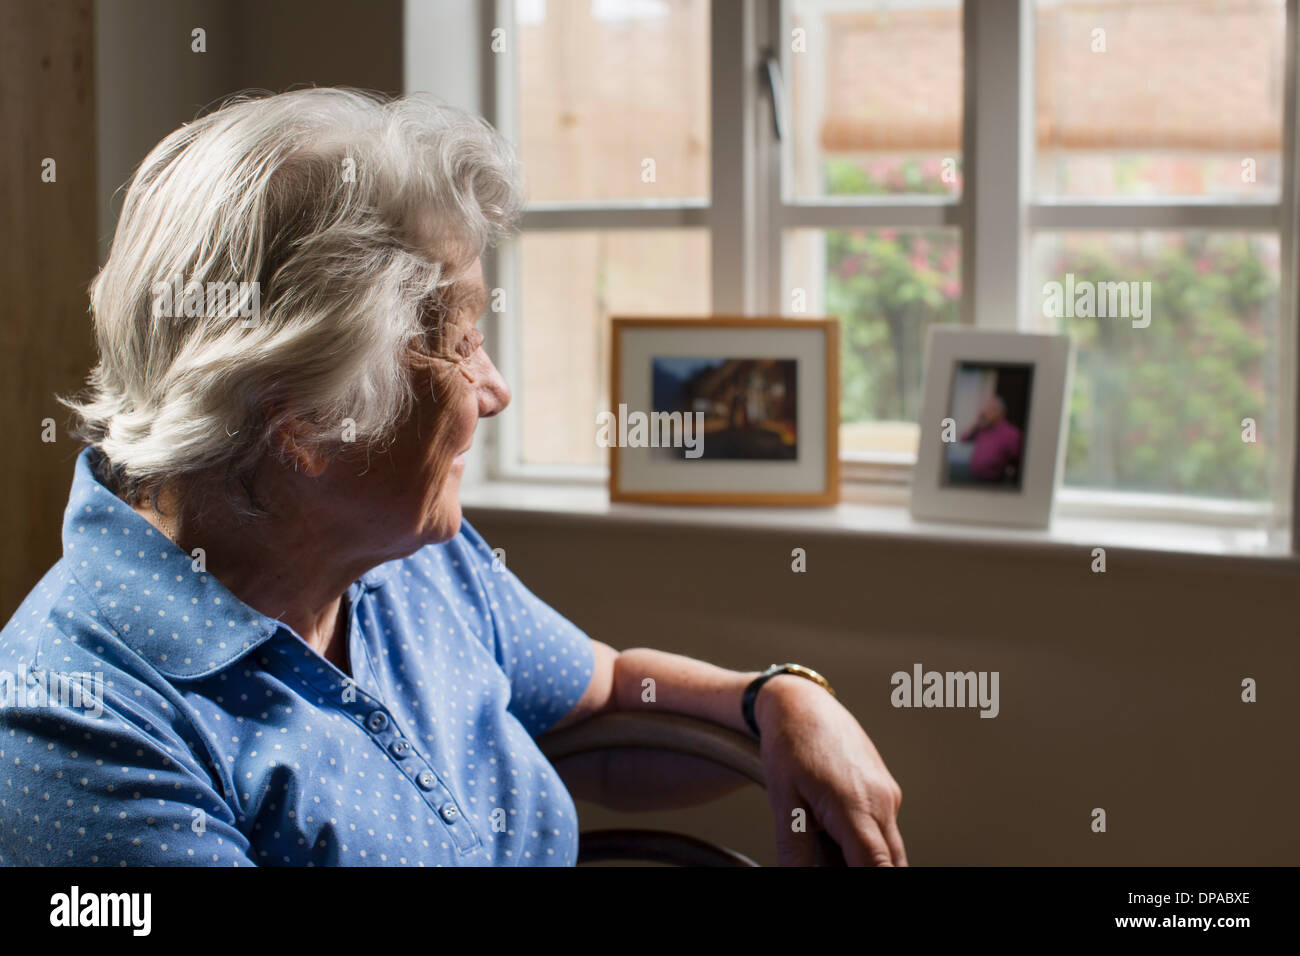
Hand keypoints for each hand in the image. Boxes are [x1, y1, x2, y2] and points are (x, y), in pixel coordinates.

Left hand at [755, 675, 906, 865]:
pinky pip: (885, 827)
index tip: (858, 883)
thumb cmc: (791, 744)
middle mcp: (882, 801)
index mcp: (856, 807)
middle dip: (871, 873)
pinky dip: (869, 841)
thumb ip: (794, 848)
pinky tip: (837, 832)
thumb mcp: (783, 801)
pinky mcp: (886, 788)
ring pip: (890, 846)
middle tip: (835, 862)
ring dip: (869, 859)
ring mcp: (888, 793)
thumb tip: (796, 876)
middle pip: (892, 862)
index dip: (871, 881)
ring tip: (829, 844)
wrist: (802, 703)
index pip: (878, 866)